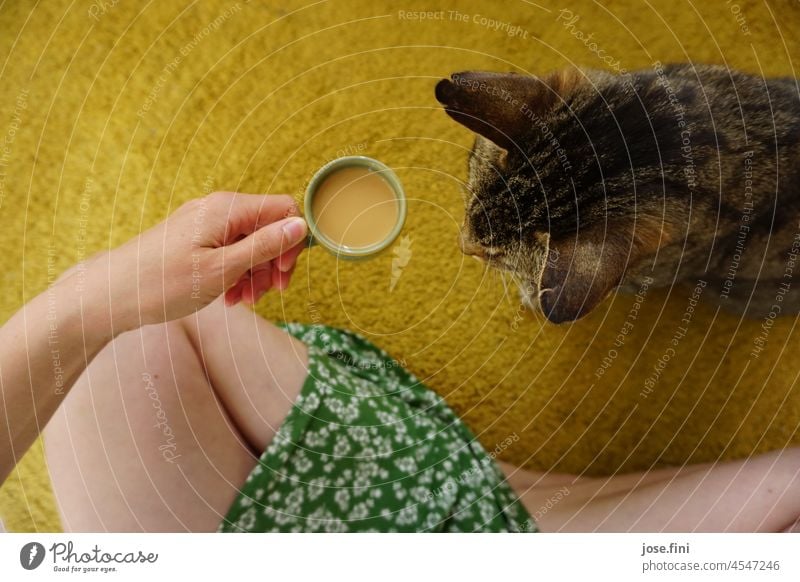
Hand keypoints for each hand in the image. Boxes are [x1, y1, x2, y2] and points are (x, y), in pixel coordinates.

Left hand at [69, 192, 307, 331]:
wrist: (110, 296)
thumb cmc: (163, 283)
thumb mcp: (222, 269)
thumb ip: (264, 245)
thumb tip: (300, 225)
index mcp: (227, 209)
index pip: (283, 209)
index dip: (291, 241)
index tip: (282, 273)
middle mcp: (218, 210)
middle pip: (269, 228)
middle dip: (272, 263)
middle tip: (265, 294)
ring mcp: (205, 224)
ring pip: (250, 243)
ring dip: (255, 274)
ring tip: (242, 300)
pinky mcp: (195, 239)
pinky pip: (230, 251)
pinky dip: (236, 274)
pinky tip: (229, 296)